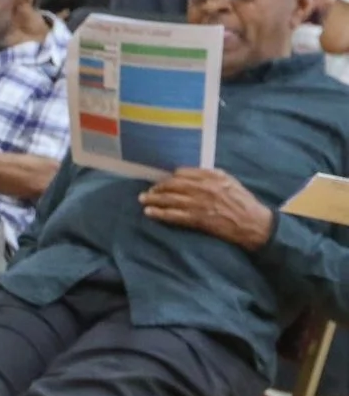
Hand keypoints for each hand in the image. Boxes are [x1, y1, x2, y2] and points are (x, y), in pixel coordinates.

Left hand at [140, 167, 273, 249]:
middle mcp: (204, 188)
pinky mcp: (197, 218)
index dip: (171, 177)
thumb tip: (192, 174)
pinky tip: (149, 213)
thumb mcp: (230, 182)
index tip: (165, 181)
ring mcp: (199, 203)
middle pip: (173, 185)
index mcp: (212, 176)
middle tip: (148, 191)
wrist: (253, 223)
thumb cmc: (244, 202)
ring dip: (153, 199)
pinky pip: (173, 215)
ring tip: (143, 200)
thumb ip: (212, 176)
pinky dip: (159, 213)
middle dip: (158, 188)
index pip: (184, 173)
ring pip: (170, 199)